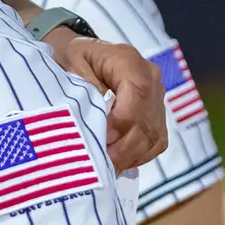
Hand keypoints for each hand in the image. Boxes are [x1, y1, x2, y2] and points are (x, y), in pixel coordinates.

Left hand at [41, 31, 167, 170]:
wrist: (81, 57)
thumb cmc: (72, 59)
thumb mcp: (68, 65)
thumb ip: (83, 88)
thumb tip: (98, 118)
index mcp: (129, 61)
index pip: (137, 95)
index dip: (121, 123)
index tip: (100, 141)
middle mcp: (150, 79)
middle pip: (146, 121)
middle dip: (122, 148)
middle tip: (97, 165)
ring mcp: (156, 98)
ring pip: (152, 136)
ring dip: (128, 156)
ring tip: (103, 168)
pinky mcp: (156, 115)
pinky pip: (155, 142)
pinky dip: (136, 157)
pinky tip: (116, 162)